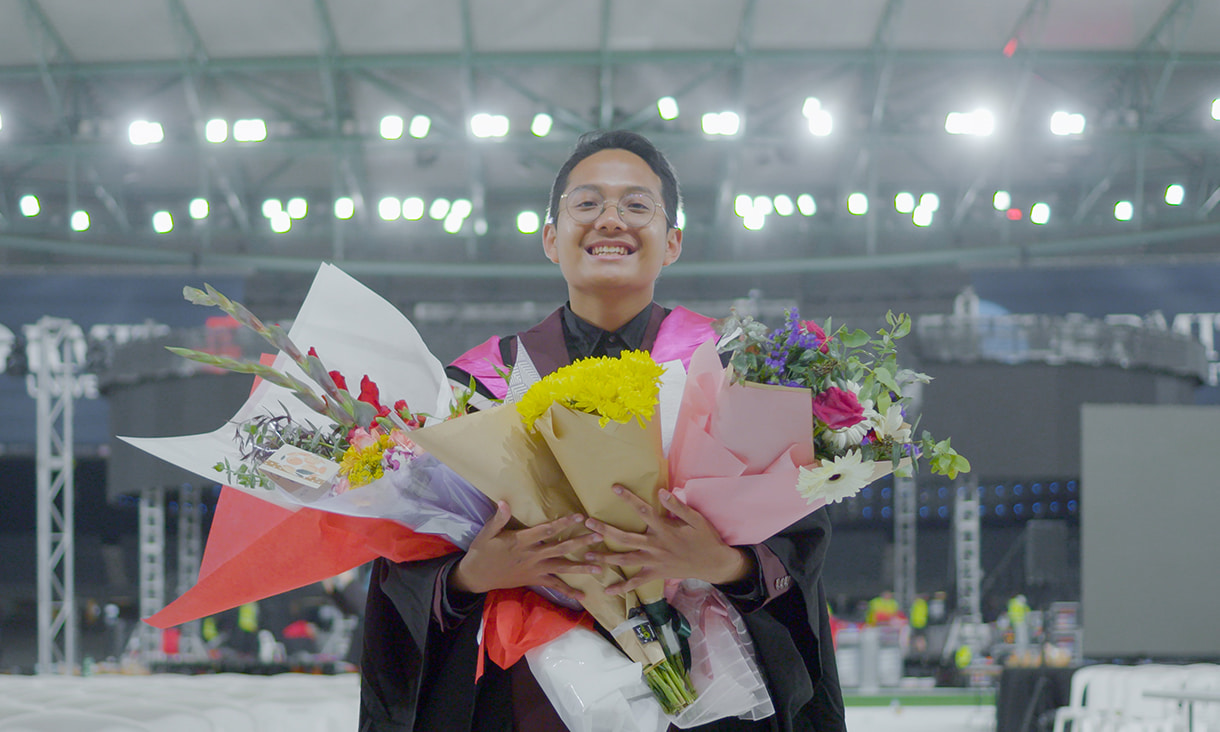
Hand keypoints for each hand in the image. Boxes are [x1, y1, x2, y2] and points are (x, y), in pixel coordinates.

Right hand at [450, 501, 601, 600]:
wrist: (476, 577)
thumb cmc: (482, 552)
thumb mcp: (487, 533)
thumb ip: (498, 518)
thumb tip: (504, 502)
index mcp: (522, 541)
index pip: (546, 530)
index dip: (563, 523)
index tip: (579, 516)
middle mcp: (532, 556)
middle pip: (561, 548)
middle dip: (581, 542)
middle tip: (599, 537)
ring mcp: (535, 569)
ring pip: (562, 567)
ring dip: (581, 567)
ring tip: (600, 566)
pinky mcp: (535, 580)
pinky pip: (554, 587)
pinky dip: (569, 592)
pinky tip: (583, 596)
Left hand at [584, 486, 751, 594]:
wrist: (713, 564)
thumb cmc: (705, 538)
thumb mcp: (695, 519)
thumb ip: (677, 506)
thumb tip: (662, 492)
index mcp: (664, 529)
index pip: (643, 511)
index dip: (629, 499)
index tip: (614, 488)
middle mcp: (655, 546)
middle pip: (625, 537)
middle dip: (604, 530)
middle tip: (587, 523)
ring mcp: (653, 562)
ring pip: (625, 560)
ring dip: (605, 557)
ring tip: (587, 553)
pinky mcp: (655, 574)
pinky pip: (636, 583)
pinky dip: (622, 587)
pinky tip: (607, 590)